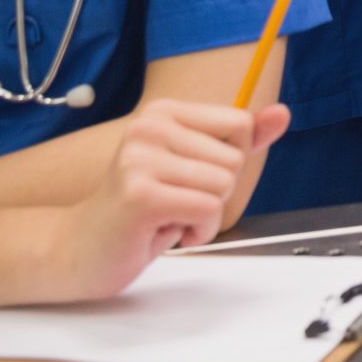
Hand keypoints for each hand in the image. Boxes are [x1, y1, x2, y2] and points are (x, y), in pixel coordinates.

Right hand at [55, 99, 290, 298]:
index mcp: (163, 111)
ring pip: (224, 185)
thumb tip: (282, 113)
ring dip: (206, 215)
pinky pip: (208, 210)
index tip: (193, 177)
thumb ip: (238, 140)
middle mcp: (148, 126)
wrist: (78, 250)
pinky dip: (198, 231)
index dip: (230, 160)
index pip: (240, 123)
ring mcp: (140, 159)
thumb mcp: (194, 166)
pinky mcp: (140, 195)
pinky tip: (164, 233)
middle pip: (235, 157)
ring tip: (168, 217)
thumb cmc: (142, 209)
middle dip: (217, 192)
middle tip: (175, 203)